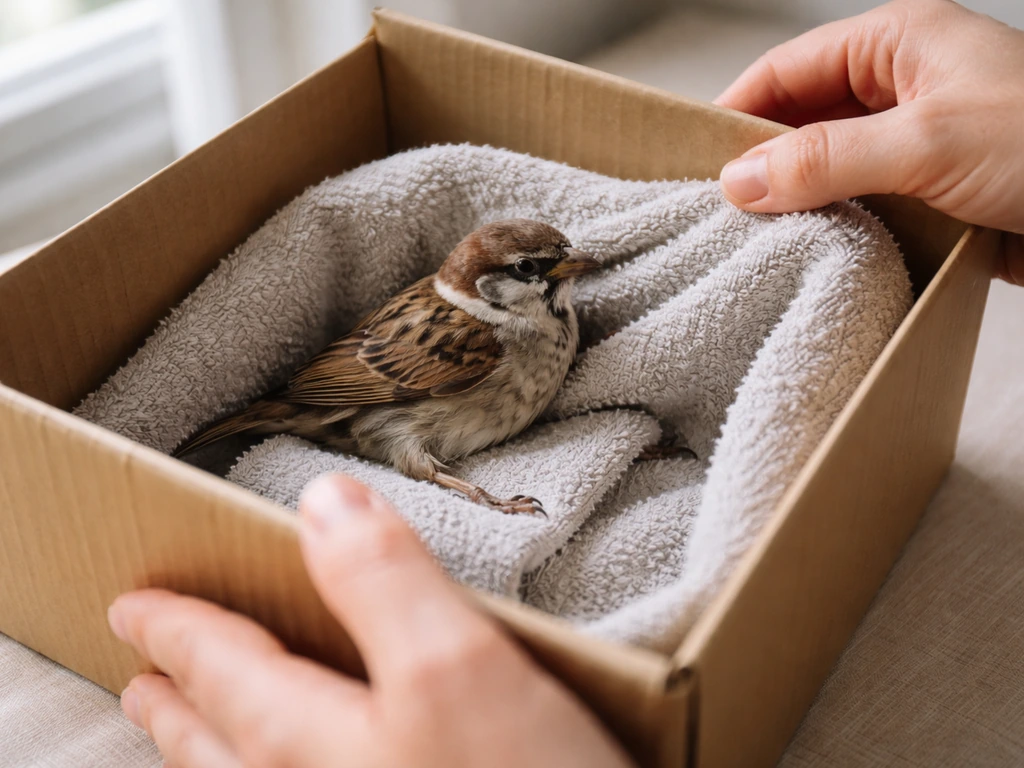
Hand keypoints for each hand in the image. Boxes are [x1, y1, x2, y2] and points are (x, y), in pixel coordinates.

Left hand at [107, 475, 633, 767]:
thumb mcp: (456, 666)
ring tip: (190, 740)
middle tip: (140, 684)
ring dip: (205, 757)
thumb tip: (324, 503)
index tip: (134, 608)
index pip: (223, 668)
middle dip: (174, 707)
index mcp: (311, 743)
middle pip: (216, 745)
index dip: (177, 628)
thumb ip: (384, 581)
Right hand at [715, 0, 1023, 284]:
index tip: (696, 159)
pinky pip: (860, 200)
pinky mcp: (930, 188)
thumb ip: (825, 159)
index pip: (789, 68)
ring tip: (753, 233)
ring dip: (796, 197)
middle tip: (719, 207)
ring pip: (828, 163)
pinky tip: (808, 249)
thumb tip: (740, 180)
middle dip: (762, 159)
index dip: (738, 110)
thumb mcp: (925, 143)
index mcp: (900, 42)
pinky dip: (831, 223)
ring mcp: (917, 139)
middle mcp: (904, 85)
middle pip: (803, 116)